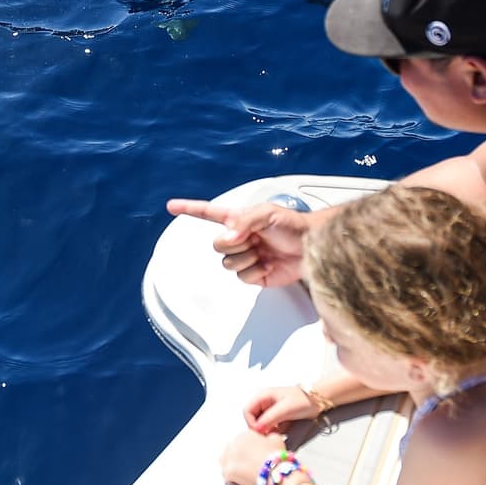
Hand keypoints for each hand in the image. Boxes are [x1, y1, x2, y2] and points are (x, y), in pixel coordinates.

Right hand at [166, 195, 312, 286]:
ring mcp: (246, 258)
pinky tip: (269, 265)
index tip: (171, 206)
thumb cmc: (294, 226)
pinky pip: (243, 278)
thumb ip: (244, 222)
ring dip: (247, 258)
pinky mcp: (255, 276)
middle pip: (217, 246)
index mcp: (239, 220)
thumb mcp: (268, 214)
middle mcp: (239, 239)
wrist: (314, 248)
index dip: (189, 209)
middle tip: (256, 239)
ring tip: (265, 252)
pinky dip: (256, 272)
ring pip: (228, 264)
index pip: (208, 213)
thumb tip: (226, 238)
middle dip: (235, 243)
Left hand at [221, 426, 285, 484]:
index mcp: (244, 435)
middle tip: (250, 467)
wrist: (275, 473)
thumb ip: (269, 436)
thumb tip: (268, 439)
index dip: (249, 450)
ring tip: (245, 476)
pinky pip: (227, 479)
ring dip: (234, 469)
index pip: (242, 441)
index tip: (254, 456)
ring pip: (227, 464)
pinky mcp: (227, 473)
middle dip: (240, 459)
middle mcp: (233, 444)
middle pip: (233, 452)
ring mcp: (229, 459)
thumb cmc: (277, 457)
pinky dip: (233, 483)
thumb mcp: (277, 439)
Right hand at [244, 385, 315, 433]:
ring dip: (268, 430)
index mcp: (263, 396)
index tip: (262, 431)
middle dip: (261, 427)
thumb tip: (257, 429)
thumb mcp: (285, 409)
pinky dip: (275, 430)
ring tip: (280, 430)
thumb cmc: (302, 400)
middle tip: (271, 434)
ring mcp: (270, 410)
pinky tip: (284, 429)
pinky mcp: (277, 416)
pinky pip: (270, 426)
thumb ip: (269, 418)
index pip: (247, 411)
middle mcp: (264, 402)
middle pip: (253, 419)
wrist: (318, 401)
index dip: (252, 423)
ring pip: (261, 424)